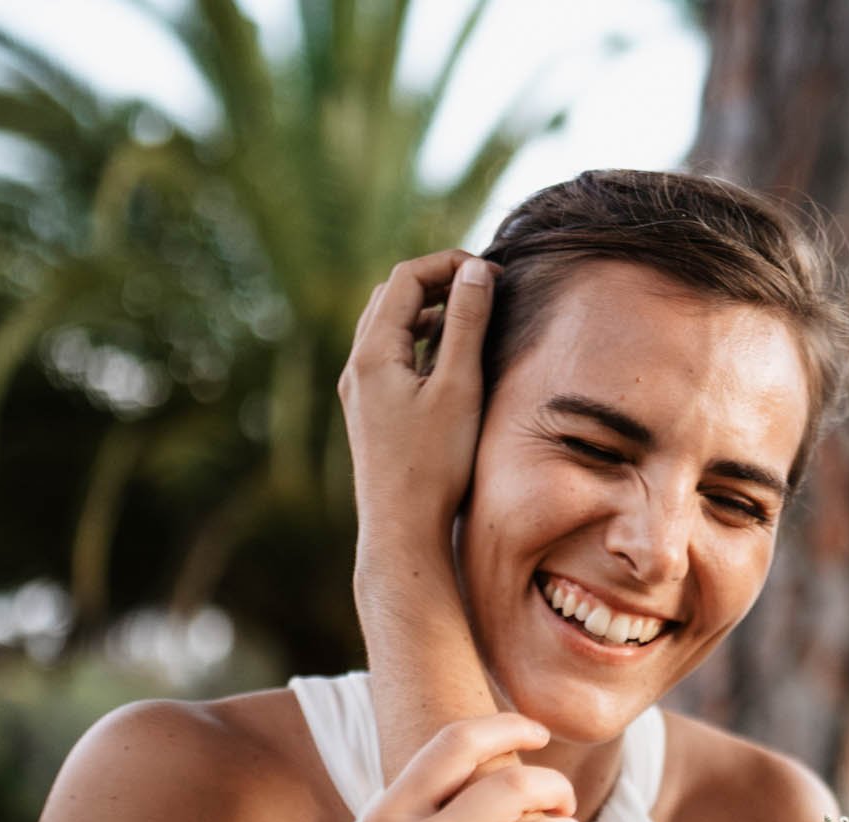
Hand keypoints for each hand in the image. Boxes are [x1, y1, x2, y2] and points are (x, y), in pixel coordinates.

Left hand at [339, 248, 496, 555]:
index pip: (406, 278)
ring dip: (426, 310)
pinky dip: (417, 340)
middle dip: (436, 281)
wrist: (403, 530)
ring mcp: (359, 390)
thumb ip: (467, 325)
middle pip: (390, 296)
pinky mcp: (369, 412)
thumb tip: (477, 273)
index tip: (492, 274)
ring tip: (468, 315)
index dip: (449, 264)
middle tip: (482, 287)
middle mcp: (356, 366)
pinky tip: (446, 359)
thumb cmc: (434, 464)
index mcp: (372, 353)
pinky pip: (388, 355)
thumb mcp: (459, 388)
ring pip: (386, 326)